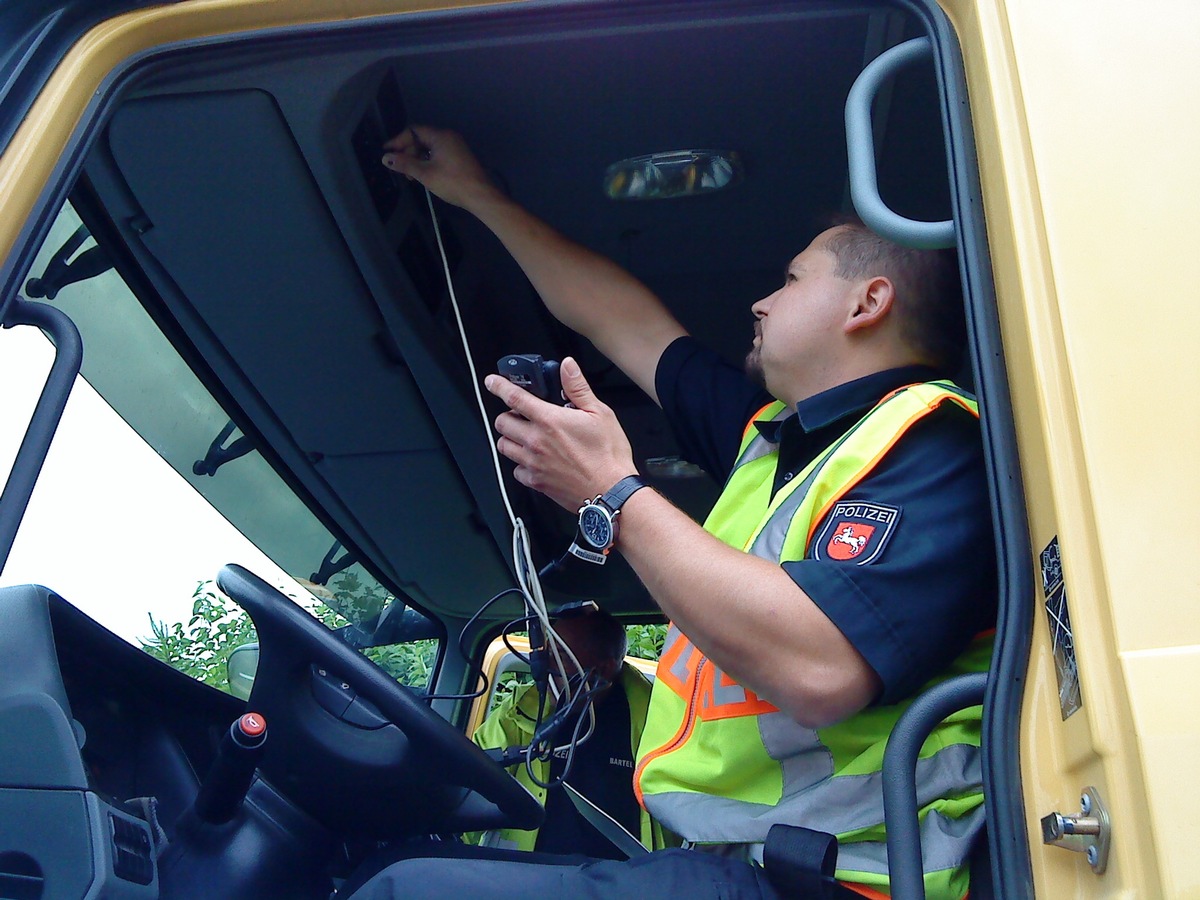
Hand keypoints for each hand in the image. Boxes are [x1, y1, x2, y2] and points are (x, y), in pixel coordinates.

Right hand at [381, 126, 499, 210]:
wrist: (481, 196)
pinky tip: (424, 175)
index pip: (413, 131)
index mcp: (440, 136)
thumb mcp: (425, 174)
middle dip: (408, 152)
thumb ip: (405, 164)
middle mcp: (448, 137)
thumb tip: (386, 158)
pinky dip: (428, 162)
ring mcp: (455, 147)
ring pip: (429, 148)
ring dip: (417, 159)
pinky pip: (438, 154)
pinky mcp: (459, 157)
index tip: (387, 153)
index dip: (398, 141)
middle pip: (421, 139)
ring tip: (411, 176)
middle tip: (400, 169)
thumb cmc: (453, 183)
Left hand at [484, 358, 636, 510]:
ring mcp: (533, 463)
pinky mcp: (536, 482)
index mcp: (549, 420)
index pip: (514, 397)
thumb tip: (567, 366)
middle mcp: (536, 441)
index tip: (492, 382)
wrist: (611, 492)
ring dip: (510, 438)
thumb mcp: (600, 413)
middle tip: (521, 415)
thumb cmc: (608, 456)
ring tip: (525, 436)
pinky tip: (534, 460)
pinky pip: (516, 470)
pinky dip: (520, 464)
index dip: (499, 386)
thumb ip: (578, 388)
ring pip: (504, 446)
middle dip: (507, 415)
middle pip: (502, 422)